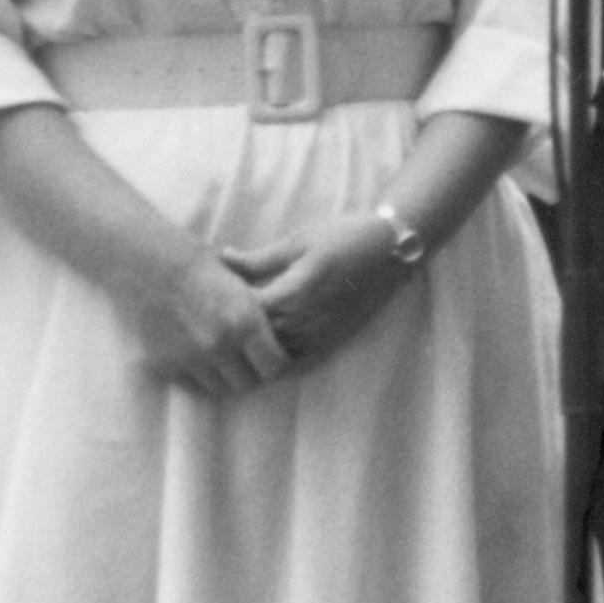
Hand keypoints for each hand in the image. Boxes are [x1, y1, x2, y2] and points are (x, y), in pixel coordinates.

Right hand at [117, 246, 293, 398]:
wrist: (153, 265)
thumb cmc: (204, 269)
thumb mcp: (243, 289)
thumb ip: (261, 322)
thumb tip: (283, 345)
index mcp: (245, 322)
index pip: (275, 366)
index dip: (276, 363)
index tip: (271, 356)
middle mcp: (220, 345)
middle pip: (248, 384)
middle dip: (251, 374)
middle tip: (246, 360)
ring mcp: (190, 359)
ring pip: (219, 388)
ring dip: (223, 377)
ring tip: (220, 357)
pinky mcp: (164, 366)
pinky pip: (191, 385)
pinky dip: (196, 376)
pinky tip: (196, 355)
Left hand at [231, 214, 419, 375]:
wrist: (392, 251)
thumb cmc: (345, 237)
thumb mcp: (299, 241)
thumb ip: (258, 258)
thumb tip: (221, 259)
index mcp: (294, 292)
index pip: (245, 313)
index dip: (224, 308)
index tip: (211, 297)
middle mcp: (305, 322)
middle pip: (254, 339)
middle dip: (234, 332)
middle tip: (217, 320)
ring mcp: (319, 337)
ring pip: (272, 356)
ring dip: (253, 349)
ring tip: (235, 337)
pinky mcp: (330, 344)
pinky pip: (296, 365)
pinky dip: (276, 362)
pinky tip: (264, 352)